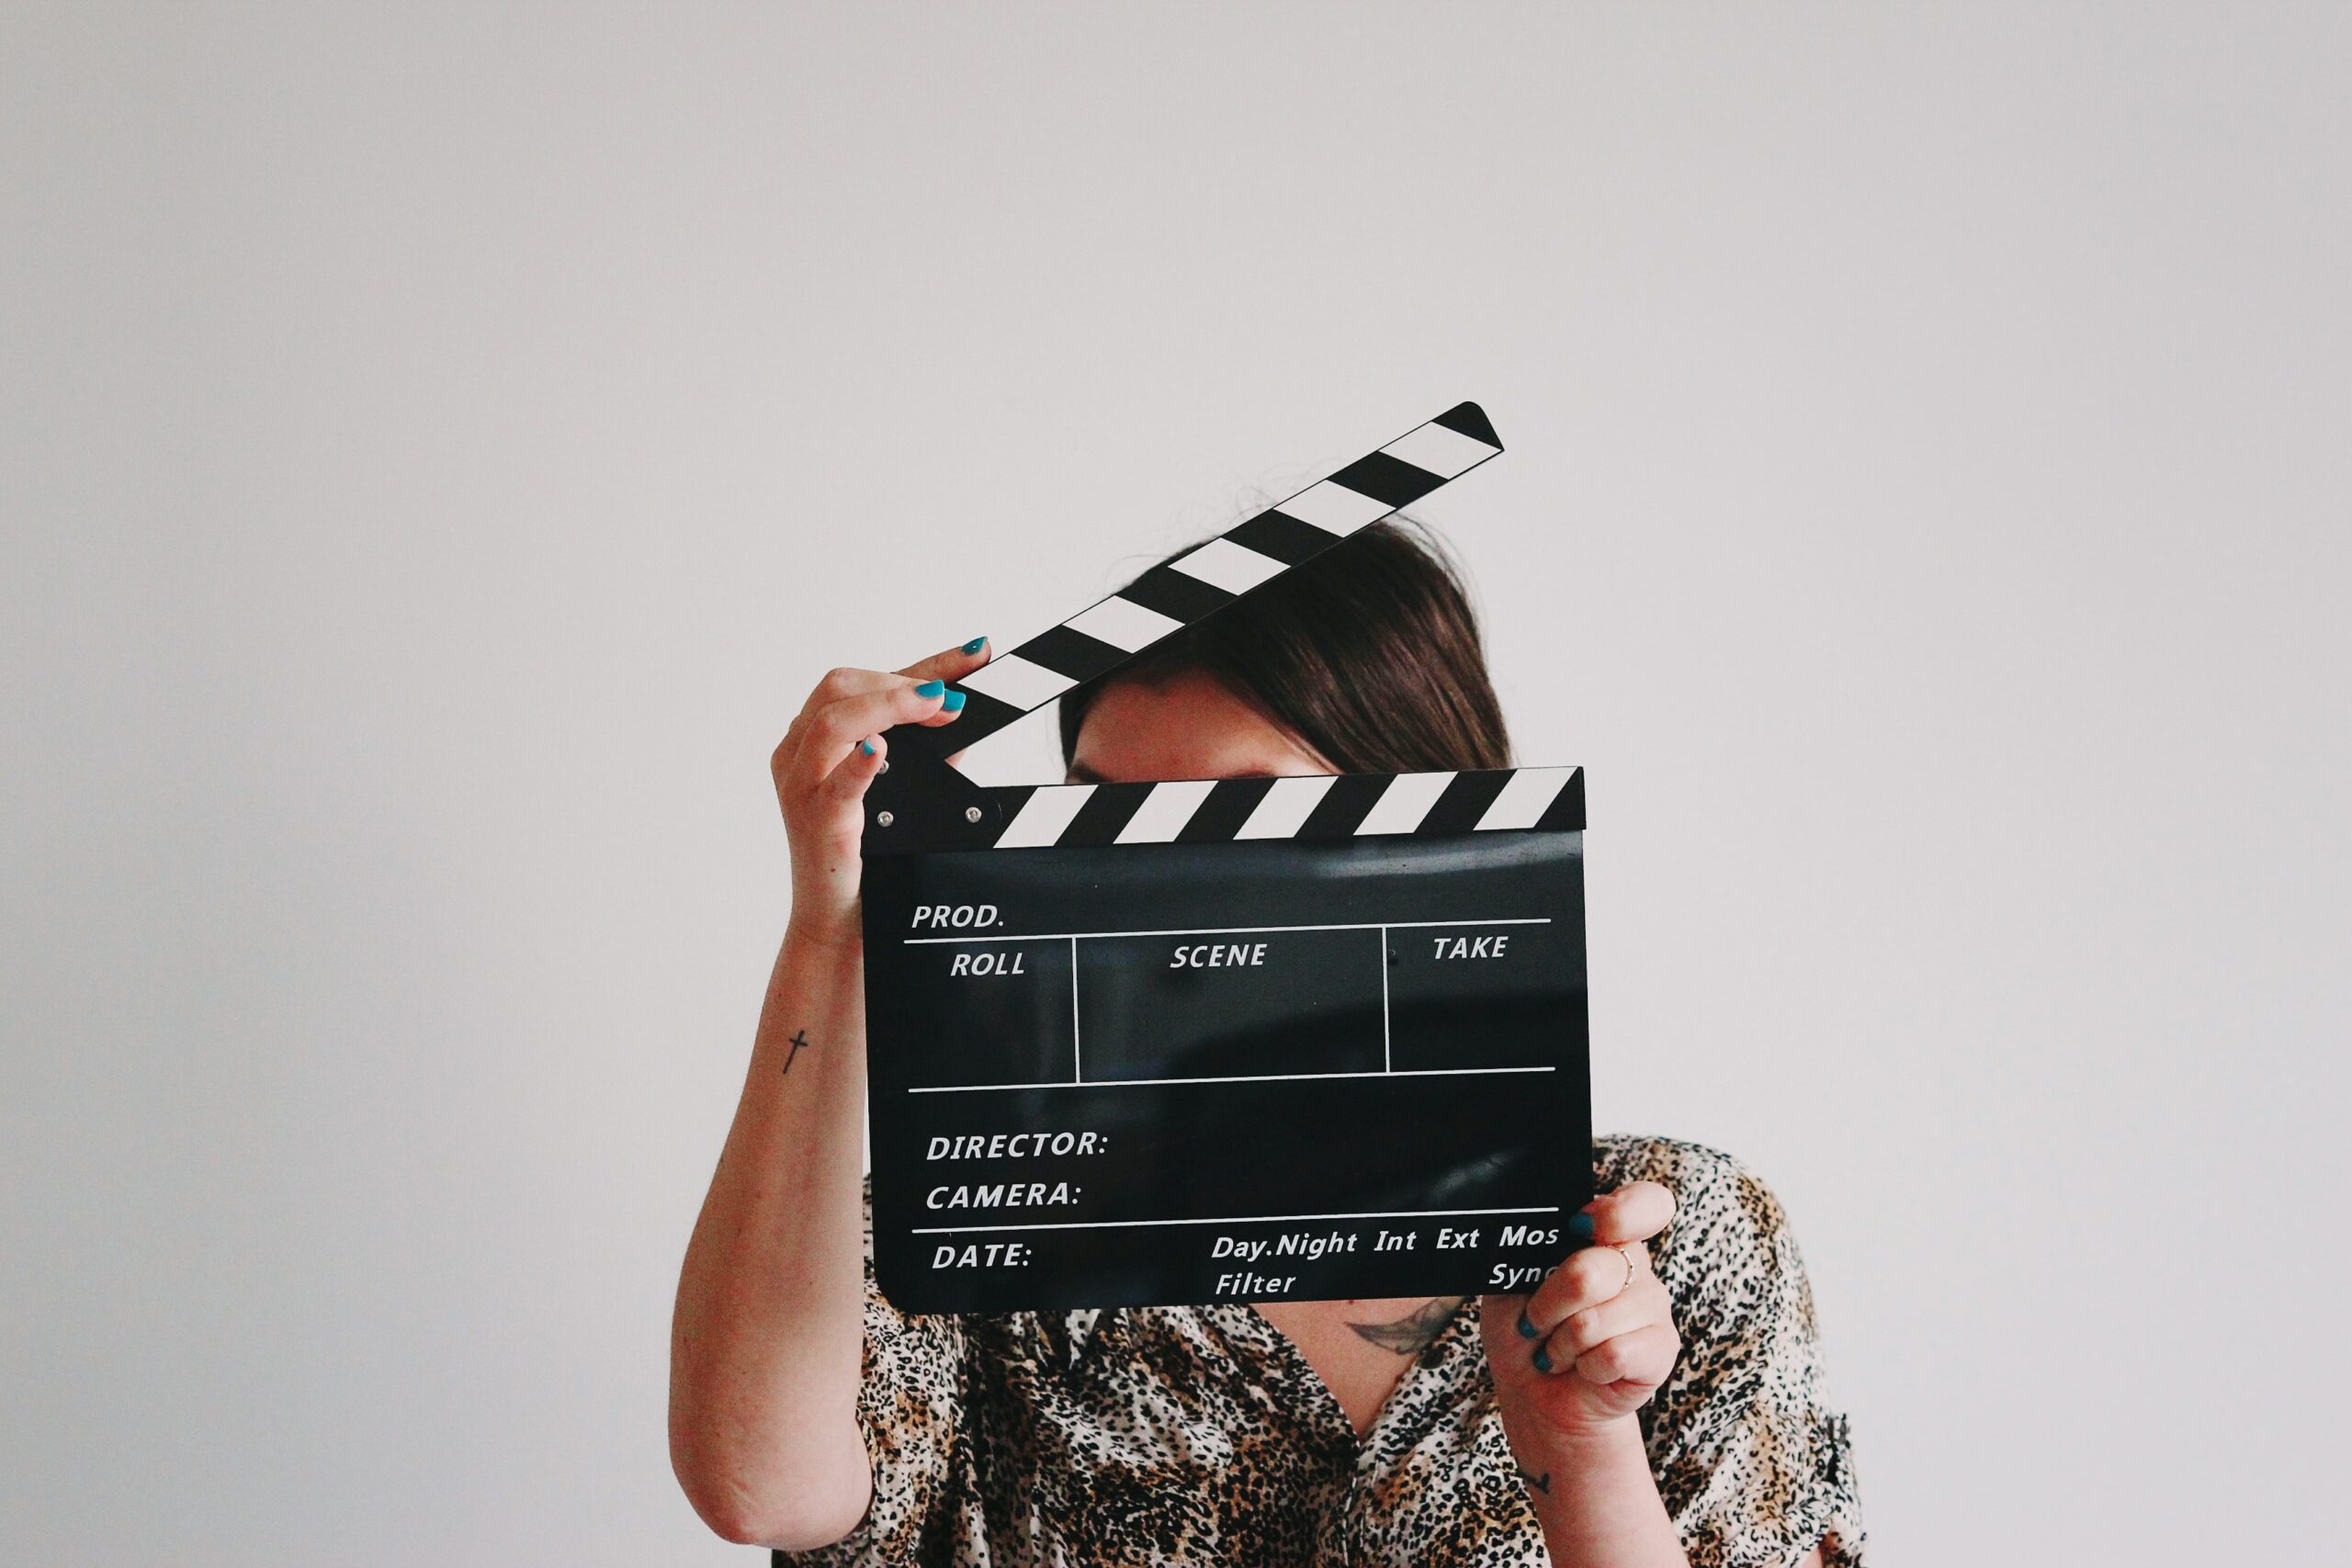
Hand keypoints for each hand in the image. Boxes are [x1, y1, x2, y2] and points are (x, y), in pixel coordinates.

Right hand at [770, 637, 989, 949]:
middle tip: (953, 699)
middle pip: (840, 687)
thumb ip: (931, 749)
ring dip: (888, 705)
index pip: (864, 681)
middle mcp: (799, 753)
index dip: (925, 663)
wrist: (840, 921)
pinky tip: (880, 751)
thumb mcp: (905, 789)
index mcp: (814, 737)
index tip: (975, 653)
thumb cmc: (868, 854)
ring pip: (831, 720)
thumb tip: (963, 708)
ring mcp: (801, 787)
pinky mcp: (816, 822)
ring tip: (933, 706)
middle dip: (903, 682)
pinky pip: (832, 784)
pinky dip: (858, 763)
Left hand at [1481, 1182, 1680, 1440]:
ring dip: (1561, 1345)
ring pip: (1596, 1321)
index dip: (1621, 1212)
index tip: (1580, 1225)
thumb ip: (1528, 1254)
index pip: (1645, 1203)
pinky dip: (1585, 1367)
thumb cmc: (1525, 1330)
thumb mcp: (1511, 1283)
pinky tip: (1585, 1368)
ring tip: (1559, 1350)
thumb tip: (1540, 1235)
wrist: (1536, 1393)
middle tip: (1535, 1322)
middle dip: (1548, 1305)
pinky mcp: (1661, 1349)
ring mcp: (1653, 1306)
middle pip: (1593, 1271)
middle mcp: (1634, 1264)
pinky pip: (1614, 1354)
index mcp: (1602, 1235)